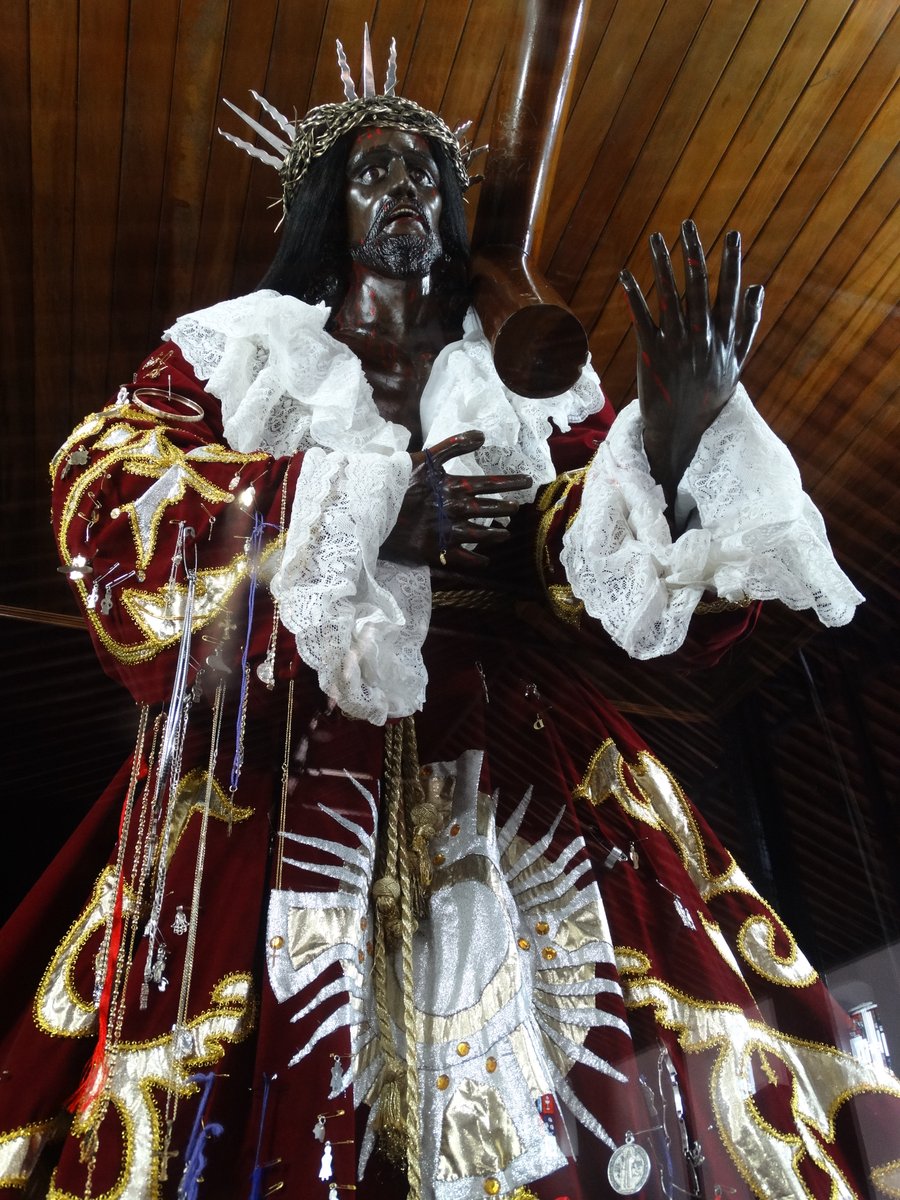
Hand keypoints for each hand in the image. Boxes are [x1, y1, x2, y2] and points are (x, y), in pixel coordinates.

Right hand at [380, 430, 531, 568]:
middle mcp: (456, 510)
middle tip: (518, 507)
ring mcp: (448, 531)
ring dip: (496, 534)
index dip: (511, 482)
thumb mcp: (425, 457)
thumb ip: (454, 444)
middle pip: (489, 509)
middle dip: (507, 507)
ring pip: (481, 534)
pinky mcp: (437, 549)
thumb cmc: (397, 480)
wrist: (373, 508)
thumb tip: (482, 435)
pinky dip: (476, 560)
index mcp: (455, 486)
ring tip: (506, 533)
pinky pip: (462, 558)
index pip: (491, 483)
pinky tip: (486, 560)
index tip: (528, 481)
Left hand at [619, 220, 763, 510]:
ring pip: (670, 297)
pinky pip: (642, 318)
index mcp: (724, 339)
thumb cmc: (708, 397)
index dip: (730, 263)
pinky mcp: (651, 354)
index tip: (731, 235)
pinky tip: (626, 275)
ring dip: (662, 265)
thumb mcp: (737, 364)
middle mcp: (702, 339)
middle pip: (699, 288)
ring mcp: (676, 346)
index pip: (729, 293)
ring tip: (656, 238)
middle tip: (688, 224)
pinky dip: (634, 296)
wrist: (679, 433)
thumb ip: (748, 325)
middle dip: (694, 254)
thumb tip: (758, 287)